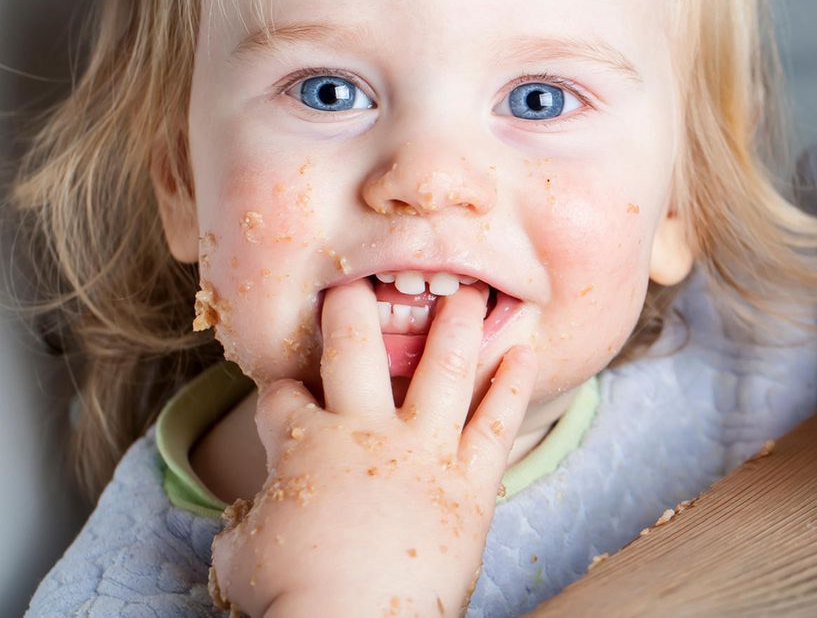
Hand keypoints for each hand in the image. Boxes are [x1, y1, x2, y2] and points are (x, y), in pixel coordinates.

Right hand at [208, 281, 537, 616]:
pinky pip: (498, 422)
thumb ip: (250, 520)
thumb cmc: (292, 598)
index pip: (283, 395)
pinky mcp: (470, 483)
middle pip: (354, 346)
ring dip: (456, 322)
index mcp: (304, 444)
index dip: (280, 387)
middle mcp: (366, 431)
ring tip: (470, 289)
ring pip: (443, 367)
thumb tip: (248, 519)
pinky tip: (525, 350)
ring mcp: (424, 452)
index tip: (287, 384)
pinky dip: (513, 384)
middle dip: (351, 306)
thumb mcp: (243, 552)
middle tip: (357, 279)